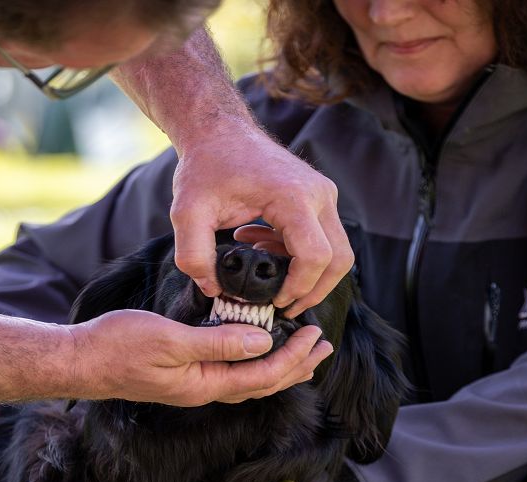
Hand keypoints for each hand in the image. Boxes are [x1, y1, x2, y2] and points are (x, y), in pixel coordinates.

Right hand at [67, 309, 332, 404]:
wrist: (81, 361)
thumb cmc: (118, 347)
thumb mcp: (170, 339)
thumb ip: (216, 343)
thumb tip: (262, 343)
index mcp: (205, 384)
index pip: (262, 376)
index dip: (293, 358)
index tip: (314, 336)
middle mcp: (204, 390)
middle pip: (263, 384)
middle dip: (297, 366)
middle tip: (324, 346)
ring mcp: (194, 384)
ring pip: (249, 381)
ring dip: (280, 366)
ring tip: (304, 353)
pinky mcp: (185, 374)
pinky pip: (231, 373)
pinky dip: (254, 361)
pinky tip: (257, 349)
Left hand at [170, 125, 353, 317]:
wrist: (219, 130)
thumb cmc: (206, 166)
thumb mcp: (186, 212)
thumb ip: (194, 255)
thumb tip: (214, 290)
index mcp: (293, 197)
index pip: (316, 256)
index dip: (299, 288)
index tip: (274, 301)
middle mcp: (318, 194)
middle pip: (339, 259)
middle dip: (314, 290)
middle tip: (282, 305)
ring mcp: (323, 194)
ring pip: (337, 251)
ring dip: (307, 274)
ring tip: (264, 273)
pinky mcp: (318, 197)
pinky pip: (324, 238)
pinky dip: (300, 255)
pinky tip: (262, 248)